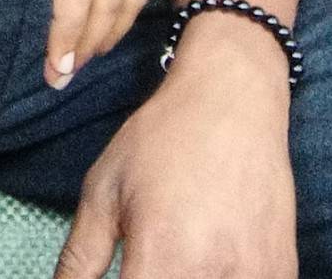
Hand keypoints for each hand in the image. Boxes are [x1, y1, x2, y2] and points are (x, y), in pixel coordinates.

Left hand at [55, 61, 295, 276]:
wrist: (232, 99)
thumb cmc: (163, 139)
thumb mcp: (104, 189)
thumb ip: (80, 258)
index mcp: (160, 260)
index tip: (124, 270)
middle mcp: (209, 276)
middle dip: (149, 277)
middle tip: (146, 255)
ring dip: (186, 277)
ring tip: (181, 243)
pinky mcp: (280, 274)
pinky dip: (222, 276)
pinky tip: (211, 250)